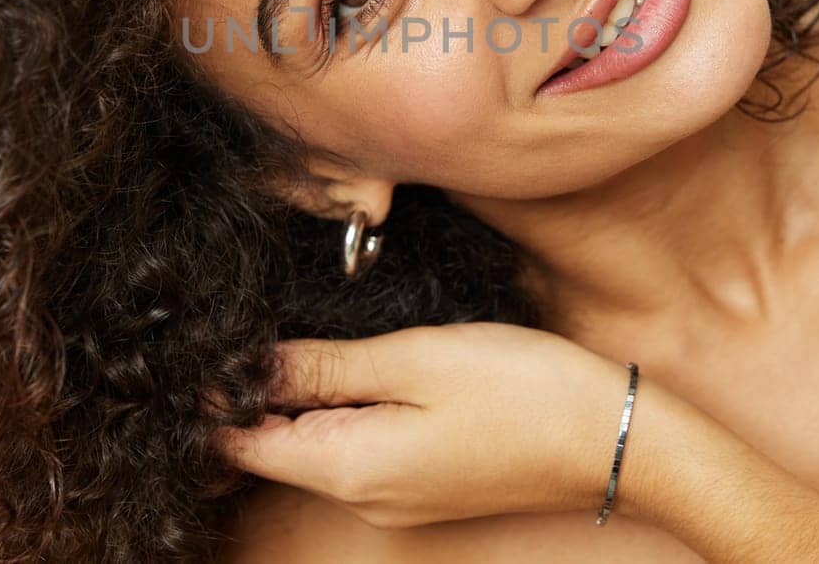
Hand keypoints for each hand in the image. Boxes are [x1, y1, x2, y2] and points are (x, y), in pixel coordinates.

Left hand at [210, 321, 637, 528]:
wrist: (616, 440)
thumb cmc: (523, 392)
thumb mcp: (416, 359)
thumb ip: (326, 366)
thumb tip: (249, 366)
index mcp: (349, 468)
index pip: (243, 444)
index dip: (213, 395)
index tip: (202, 340)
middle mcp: (364, 497)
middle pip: (275, 448)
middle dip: (251, 392)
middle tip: (241, 320)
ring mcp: (396, 497)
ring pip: (315, 446)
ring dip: (299, 396)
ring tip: (292, 332)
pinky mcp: (424, 485)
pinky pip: (356, 449)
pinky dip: (340, 409)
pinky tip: (351, 365)